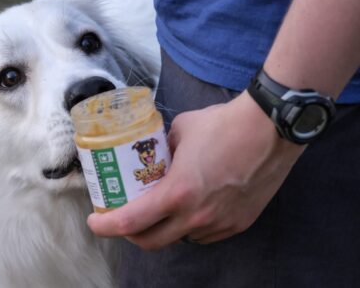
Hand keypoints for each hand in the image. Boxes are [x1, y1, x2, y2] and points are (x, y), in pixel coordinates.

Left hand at [87, 92, 304, 247]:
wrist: (271, 128)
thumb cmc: (224, 124)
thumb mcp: (178, 130)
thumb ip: (161, 147)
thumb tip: (154, 151)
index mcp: (177, 193)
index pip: (129, 223)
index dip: (105, 226)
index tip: (95, 220)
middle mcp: (196, 216)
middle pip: (150, 242)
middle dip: (129, 234)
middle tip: (122, 218)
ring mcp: (219, 224)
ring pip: (179, 239)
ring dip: (161, 230)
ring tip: (157, 212)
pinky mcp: (238, 224)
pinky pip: (204, 235)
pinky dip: (189, 227)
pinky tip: (188, 209)